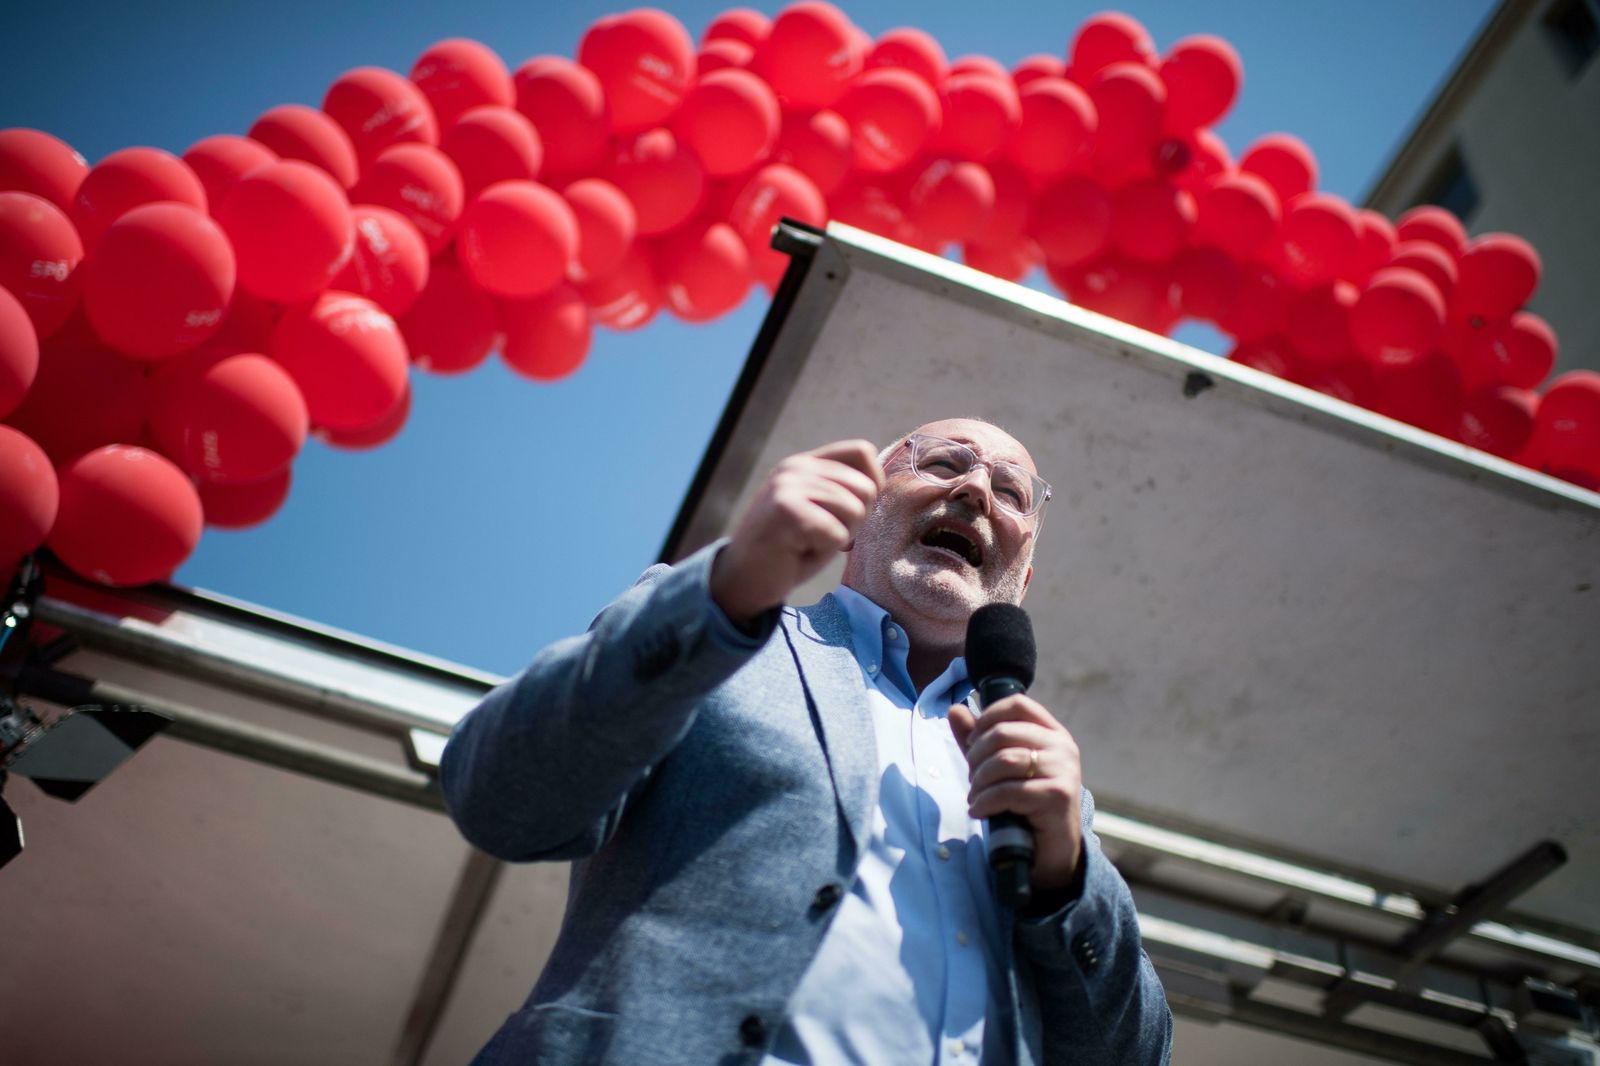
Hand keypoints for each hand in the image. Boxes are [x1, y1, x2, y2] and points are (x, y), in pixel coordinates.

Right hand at [710, 439, 883, 626]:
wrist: (742, 581)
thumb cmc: (787, 552)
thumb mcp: (818, 512)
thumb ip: (842, 493)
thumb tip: (880, 486)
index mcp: (805, 463)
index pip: (863, 452)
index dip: (872, 485)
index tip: (851, 515)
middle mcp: (796, 467)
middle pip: (866, 488)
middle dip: (854, 522)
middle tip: (819, 536)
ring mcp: (788, 486)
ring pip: (854, 511)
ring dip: (836, 539)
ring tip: (805, 543)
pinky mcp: (786, 510)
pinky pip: (836, 534)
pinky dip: (822, 553)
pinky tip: (796, 553)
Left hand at [948, 694, 1083, 893]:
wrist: (1050, 848)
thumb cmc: (1024, 803)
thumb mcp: (997, 768)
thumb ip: (977, 739)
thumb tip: (954, 709)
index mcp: (1051, 732)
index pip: (1017, 704)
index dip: (987, 718)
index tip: (973, 742)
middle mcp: (1062, 746)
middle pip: (1003, 733)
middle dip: (976, 756)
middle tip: (971, 778)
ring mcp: (1063, 770)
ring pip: (1004, 761)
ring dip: (979, 781)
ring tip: (974, 797)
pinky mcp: (1058, 796)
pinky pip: (1009, 791)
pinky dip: (986, 801)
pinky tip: (979, 811)